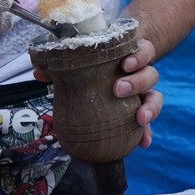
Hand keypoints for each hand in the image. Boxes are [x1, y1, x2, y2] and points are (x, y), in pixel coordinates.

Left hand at [32, 37, 162, 147]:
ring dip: (149, 108)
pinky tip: (143, 143)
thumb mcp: (86, 62)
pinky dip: (148, 132)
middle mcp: (142, 74)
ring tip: (139, 119)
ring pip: (155, 97)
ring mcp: (144, 93)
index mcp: (130, 57)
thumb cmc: (100, 65)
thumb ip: (64, 67)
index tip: (125, 64)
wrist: (117, 71)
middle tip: (118, 89)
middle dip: (137, 82)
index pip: (143, 52)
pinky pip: (149, 122)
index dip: (138, 57)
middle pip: (151, 74)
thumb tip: (39, 73)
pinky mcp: (142, 110)